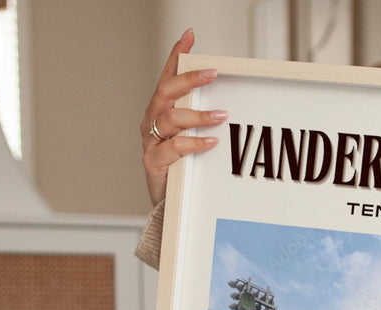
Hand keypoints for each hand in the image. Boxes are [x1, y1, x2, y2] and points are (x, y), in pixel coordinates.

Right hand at [140, 27, 227, 205]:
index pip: (167, 76)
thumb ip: (202, 118)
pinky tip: (211, 142)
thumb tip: (228, 102)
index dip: (176, 56)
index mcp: (160, 110)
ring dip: (197, 115)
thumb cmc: (181, 166)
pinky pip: (174, 148)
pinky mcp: (153, 162)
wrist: (167, 202)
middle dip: (188, 80)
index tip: (189, 36)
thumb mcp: (191, 137)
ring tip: (221, 116)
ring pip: (170, 119)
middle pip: (166, 92)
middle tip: (212, 73)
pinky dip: (194, 143)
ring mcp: (151, 141)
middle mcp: (152, 121)